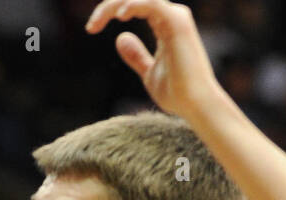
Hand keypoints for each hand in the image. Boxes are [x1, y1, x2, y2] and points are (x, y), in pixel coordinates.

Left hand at [85, 1, 220, 119]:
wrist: (194, 104)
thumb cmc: (176, 92)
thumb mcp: (148, 72)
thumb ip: (136, 55)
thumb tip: (121, 38)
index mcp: (164, 25)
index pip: (134, 5)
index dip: (109, 11)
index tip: (90, 29)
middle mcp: (172, 16)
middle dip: (108, 6)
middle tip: (90, 27)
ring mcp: (176, 18)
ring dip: (117, 4)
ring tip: (98, 22)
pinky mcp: (178, 23)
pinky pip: (153, 3)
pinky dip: (135, 5)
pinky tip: (119, 15)